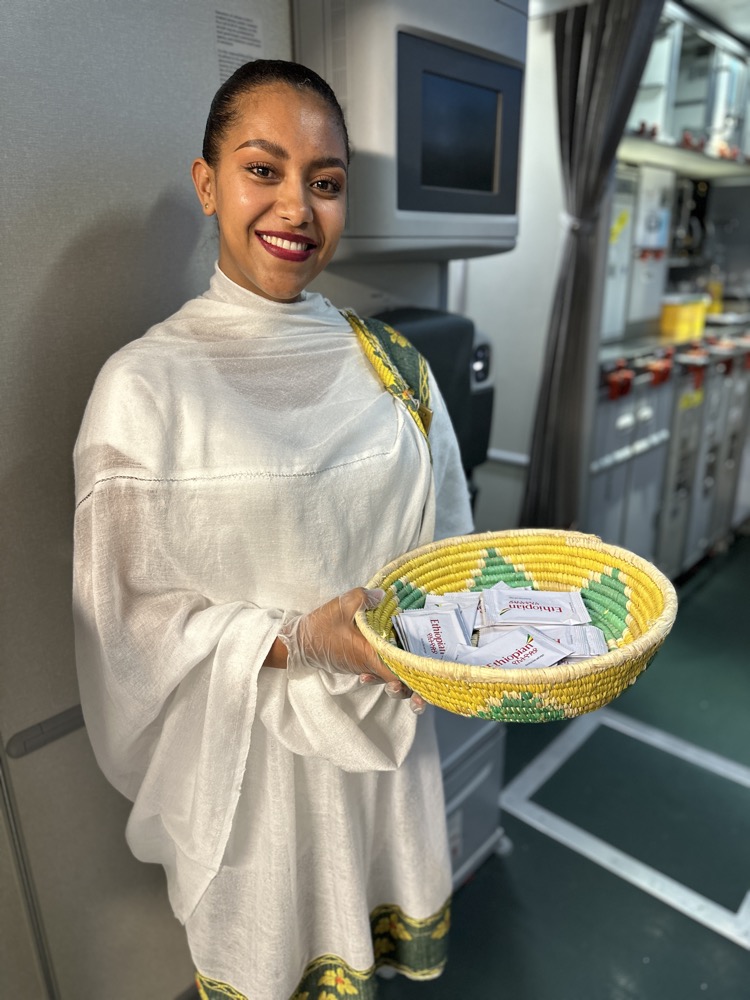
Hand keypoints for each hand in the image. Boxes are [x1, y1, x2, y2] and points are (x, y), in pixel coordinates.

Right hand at [278, 587, 425, 713]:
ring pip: (391, 677)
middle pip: (400, 682)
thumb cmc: (320, 628)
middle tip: (427, 684)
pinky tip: (390, 655)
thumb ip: (365, 598)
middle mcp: (371, 665)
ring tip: (411, 676)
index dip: (416, 678)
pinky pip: (382, 668)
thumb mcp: (342, 606)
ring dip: (403, 679)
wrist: (298, 644)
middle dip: (415, 687)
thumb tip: (386, 594)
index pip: (399, 674)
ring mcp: (366, 665)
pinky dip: (390, 667)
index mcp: (370, 656)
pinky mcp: (362, 662)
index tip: (430, 676)